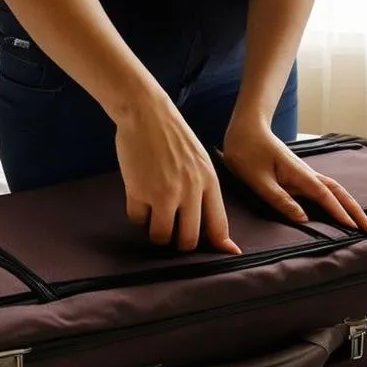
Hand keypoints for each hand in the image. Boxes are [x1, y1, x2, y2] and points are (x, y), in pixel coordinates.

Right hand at [114, 92, 241, 254]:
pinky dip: (138, 216)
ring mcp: (163, 193)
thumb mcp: (199, 160)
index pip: (218, 223)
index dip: (222, 244)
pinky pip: (138, 220)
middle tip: (173, 236)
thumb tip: (204, 217)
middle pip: (188, 239)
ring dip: (156, 233)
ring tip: (153, 219)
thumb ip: (203, 188)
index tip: (228, 254)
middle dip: (180, 244)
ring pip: (161, 236)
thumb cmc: (172, 135)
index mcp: (208, 182)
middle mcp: (188, 191)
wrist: (146, 113)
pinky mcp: (139, 192)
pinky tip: (139, 200)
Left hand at [221, 125, 366, 235]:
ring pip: (332, 189)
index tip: (354, 229)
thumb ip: (280, 200)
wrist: (246, 127)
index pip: (326, 196)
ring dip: (347, 205)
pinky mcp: (297, 175)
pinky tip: (336, 207)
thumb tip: (303, 219)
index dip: (340, 213)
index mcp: (299, 174)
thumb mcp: (258, 180)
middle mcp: (306, 173)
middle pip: (338, 192)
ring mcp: (303, 173)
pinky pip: (321, 189)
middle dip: (354, 210)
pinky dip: (334, 199)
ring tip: (358, 222)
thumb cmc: (247, 151)